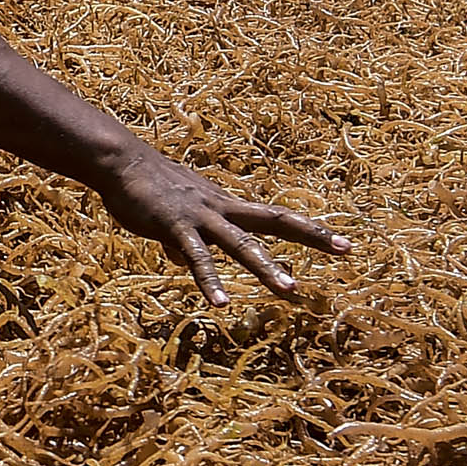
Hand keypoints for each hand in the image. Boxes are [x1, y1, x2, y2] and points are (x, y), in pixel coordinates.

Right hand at [92, 142, 346, 305]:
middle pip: (275, 220)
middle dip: (312, 236)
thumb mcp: (173, 217)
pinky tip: (221, 304)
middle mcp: (222, 208)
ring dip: (266, 267)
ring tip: (290, 290)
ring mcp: (202, 217)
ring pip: (241, 244)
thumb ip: (185, 242)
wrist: (119, 161)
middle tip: (346, 249)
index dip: (310, 230)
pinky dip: (210, 282)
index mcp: (226, 205)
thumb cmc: (145, 187)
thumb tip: (188, 265)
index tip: (343, 242)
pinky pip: (198, 258)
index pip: (276, 218)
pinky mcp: (176, 226)